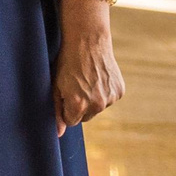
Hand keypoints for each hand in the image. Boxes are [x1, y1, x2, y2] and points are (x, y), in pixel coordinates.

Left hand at [52, 0, 123, 135]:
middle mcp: (96, 105)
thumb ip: (56, 110)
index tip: (65, 95)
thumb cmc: (66, 62)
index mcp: (78, 105)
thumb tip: (58, 134)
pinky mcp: (119, 91)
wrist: (88, 41)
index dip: (66, 108)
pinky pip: (108, 99)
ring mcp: (110, 98)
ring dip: (92, 99)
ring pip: (97, 108)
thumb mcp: (56, 84)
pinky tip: (98, 77)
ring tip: (87, 79)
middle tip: (76, 85)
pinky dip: (104, 92)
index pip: (71, 121)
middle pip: (85, 117)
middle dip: (79, 106)